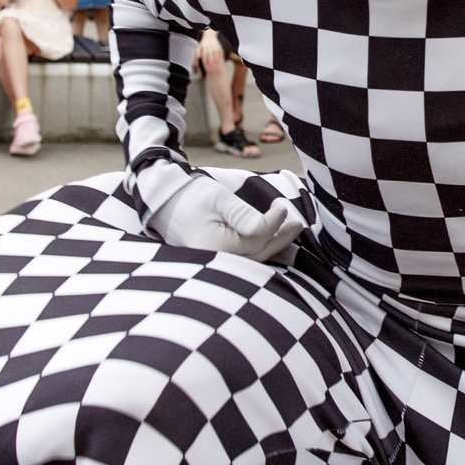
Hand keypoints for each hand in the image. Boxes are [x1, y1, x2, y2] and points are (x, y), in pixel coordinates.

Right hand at [147, 172, 305, 261]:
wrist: (166, 204)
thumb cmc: (192, 197)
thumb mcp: (218, 198)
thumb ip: (242, 214)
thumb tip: (265, 227)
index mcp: (216, 247)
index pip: (256, 238)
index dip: (274, 221)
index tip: (282, 206)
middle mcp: (216, 262)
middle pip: (258, 254)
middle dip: (280, 238)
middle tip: (298, 224)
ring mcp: (216, 266)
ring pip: (254, 260)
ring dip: (274, 245)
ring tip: (291, 230)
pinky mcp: (218, 263)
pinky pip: (246, 260)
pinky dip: (262, 250)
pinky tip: (275, 241)